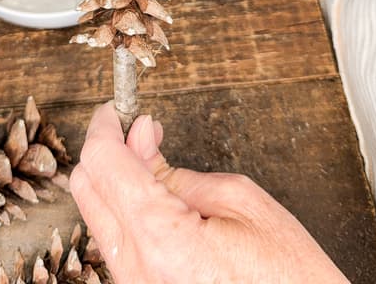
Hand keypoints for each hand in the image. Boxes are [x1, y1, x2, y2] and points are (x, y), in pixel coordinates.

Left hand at [70, 102, 348, 283]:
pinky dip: (126, 208)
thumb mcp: (242, 202)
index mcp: (161, 241)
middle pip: (87, 188)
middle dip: (107, 148)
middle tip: (139, 129)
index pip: (104, 163)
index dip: (107, 126)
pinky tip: (154, 195)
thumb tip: (141, 136)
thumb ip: (178, 169)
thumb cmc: (288, 278)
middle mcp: (136, 270)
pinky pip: (116, 241)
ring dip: (116, 178)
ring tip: (154, 159)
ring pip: (98, 214)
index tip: (118, 109)